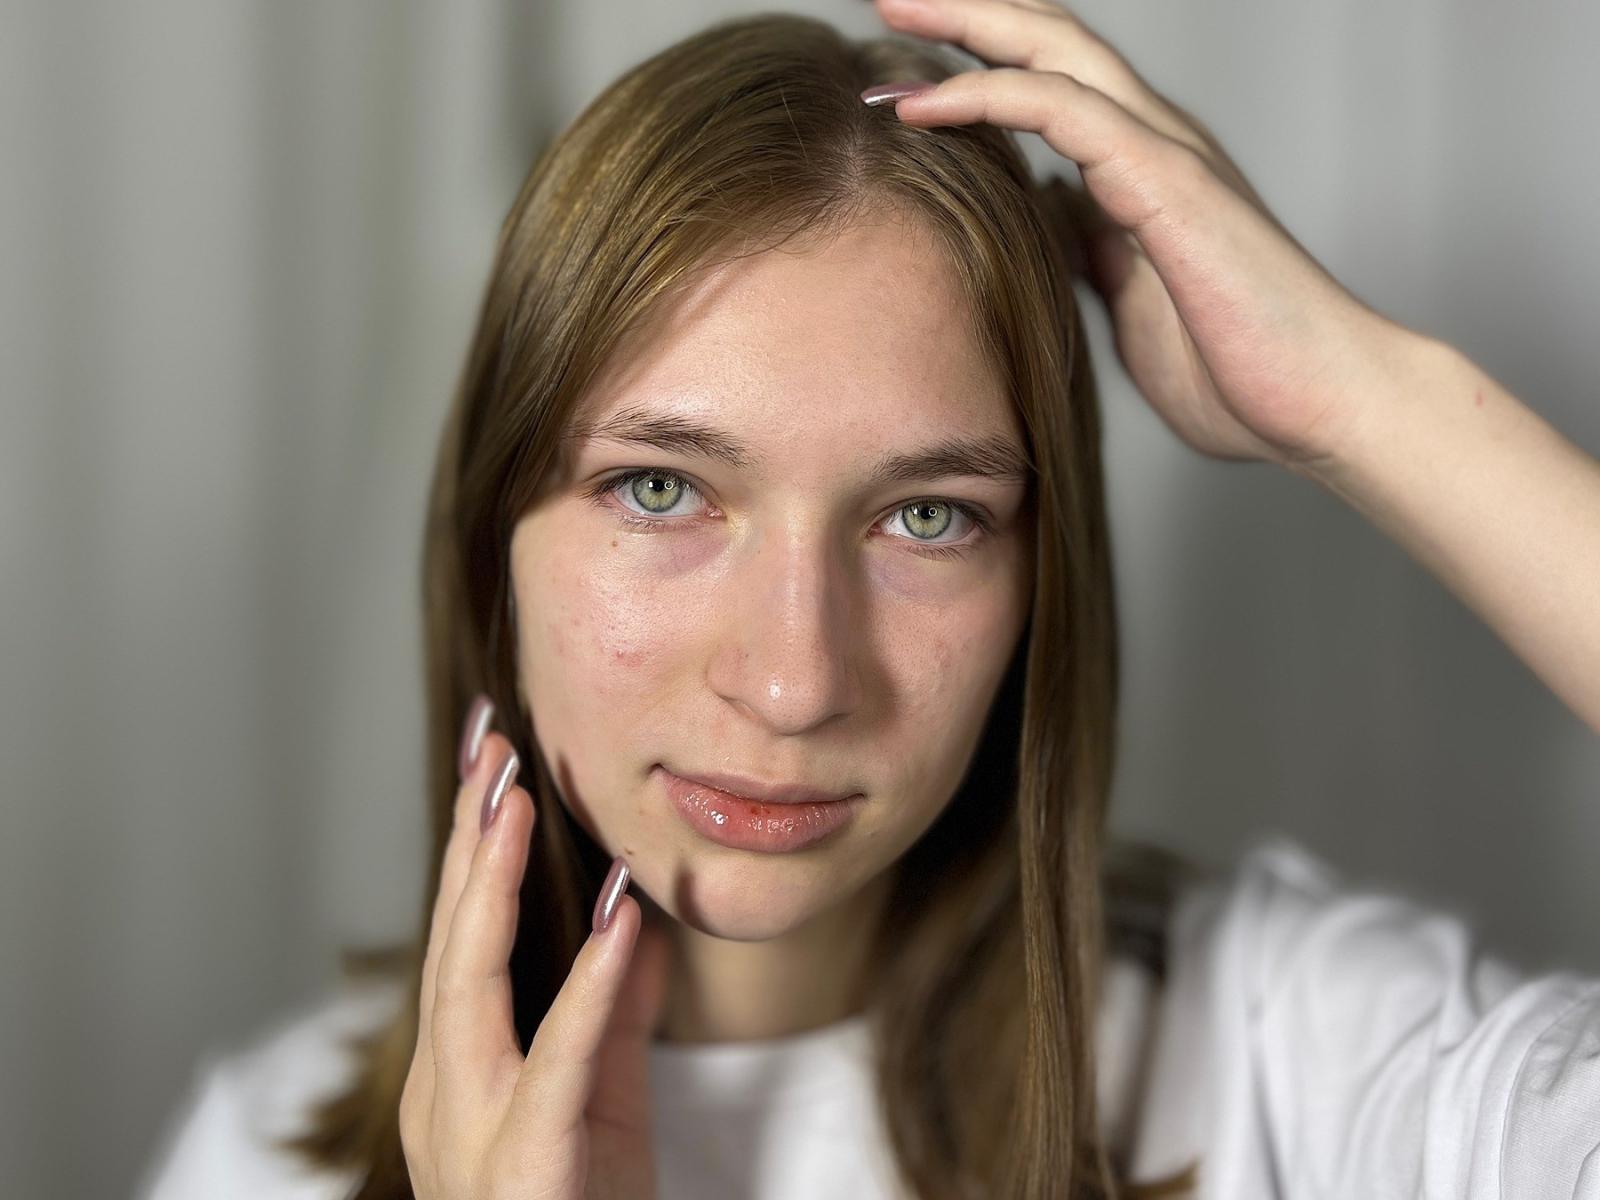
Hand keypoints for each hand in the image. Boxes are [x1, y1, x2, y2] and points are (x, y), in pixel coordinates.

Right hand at [400, 727, 672, 1199]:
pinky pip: (557, 1062)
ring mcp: (470, 1132)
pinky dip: (592, 985)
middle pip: (452, 941)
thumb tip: (642, 920)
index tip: (492, 764)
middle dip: (470, 841)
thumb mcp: (603, 1093)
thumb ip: (616, 1010)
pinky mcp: (528, 1166)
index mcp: (455, 1073)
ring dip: (494, 888)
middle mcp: (442, 1095)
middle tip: (491, 750)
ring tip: (518, 801)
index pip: (461, 938)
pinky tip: (623, 923)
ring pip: (470, 987)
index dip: (475, 848)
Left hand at [864, 0, 1415, 470]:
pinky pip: (1062, 111)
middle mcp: (1155, 140)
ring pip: (1055, 51)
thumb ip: (1091, 256)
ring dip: (970, 24)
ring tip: (894, 8)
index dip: (985, 56)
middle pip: (1052, 39)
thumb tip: (1049, 228)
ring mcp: (1164, 152)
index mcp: (1143, 169)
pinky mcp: (1165, 180)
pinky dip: (989, 95)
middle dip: (969, 8)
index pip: (1055, 82)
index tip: (905, 65)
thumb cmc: (1238, 369)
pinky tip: (924, 103)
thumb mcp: (1130, 308)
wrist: (1320, 402)